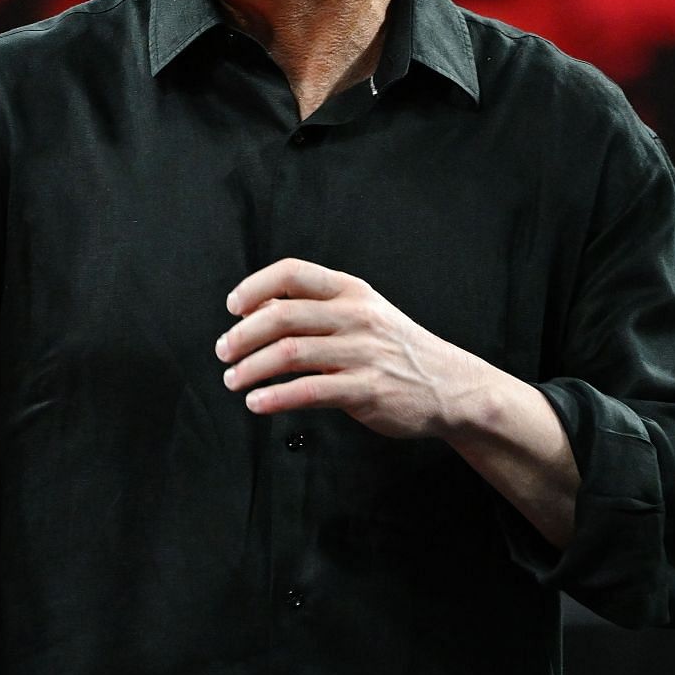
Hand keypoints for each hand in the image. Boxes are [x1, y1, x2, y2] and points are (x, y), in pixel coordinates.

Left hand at [213, 257, 488, 439]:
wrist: (451, 386)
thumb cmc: (395, 349)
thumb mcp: (361, 313)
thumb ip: (312, 308)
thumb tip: (257, 306)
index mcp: (350, 290)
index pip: (292, 272)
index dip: (254, 286)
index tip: (232, 307)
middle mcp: (356, 316)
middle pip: (282, 315)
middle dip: (242, 335)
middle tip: (223, 352)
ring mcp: (362, 353)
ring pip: (289, 354)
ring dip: (250, 368)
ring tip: (232, 380)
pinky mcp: (366, 389)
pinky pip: (308, 391)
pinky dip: (275, 397)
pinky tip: (258, 402)